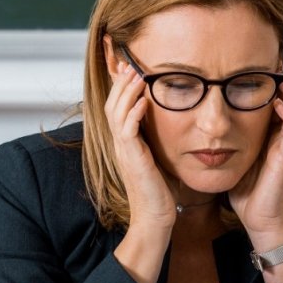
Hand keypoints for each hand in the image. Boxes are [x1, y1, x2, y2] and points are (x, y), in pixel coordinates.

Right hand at [104, 65, 176, 229]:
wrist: (154, 218)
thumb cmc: (159, 192)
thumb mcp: (157, 159)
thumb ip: (156, 141)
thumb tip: (170, 124)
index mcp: (125, 143)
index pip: (116, 108)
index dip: (120, 88)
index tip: (130, 69)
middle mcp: (120, 145)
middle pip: (111, 104)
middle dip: (120, 82)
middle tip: (130, 64)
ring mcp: (124, 151)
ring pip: (116, 113)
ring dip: (126, 92)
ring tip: (136, 75)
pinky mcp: (132, 159)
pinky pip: (127, 131)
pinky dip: (133, 113)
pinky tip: (143, 100)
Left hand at [228, 68, 282, 247]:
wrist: (257, 218)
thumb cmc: (244, 191)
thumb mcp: (232, 157)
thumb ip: (225, 140)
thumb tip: (202, 125)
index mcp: (269, 134)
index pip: (276, 100)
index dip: (272, 82)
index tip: (260, 65)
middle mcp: (280, 136)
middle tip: (276, 61)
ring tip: (280, 74)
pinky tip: (276, 102)